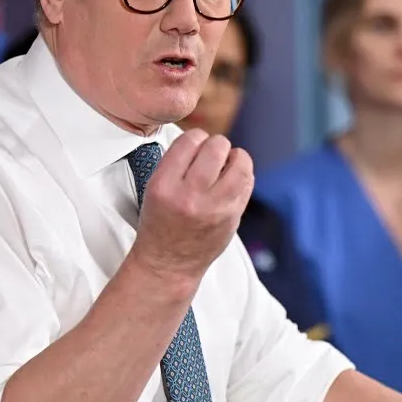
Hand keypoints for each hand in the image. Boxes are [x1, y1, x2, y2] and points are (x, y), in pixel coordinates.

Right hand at [130, 129, 253, 283]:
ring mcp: (216, 207)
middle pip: (216, 147)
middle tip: (212, 154)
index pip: (189, 141)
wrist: (169, 263)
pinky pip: (247, 182)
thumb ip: (176, 162)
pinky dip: (242, 174)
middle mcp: (190, 196)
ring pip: (240, 161)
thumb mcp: (153, 188)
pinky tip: (232, 179)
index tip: (196, 143)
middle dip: (216, 145)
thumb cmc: (160, 225)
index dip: (196, 138)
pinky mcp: (233, 216)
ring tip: (226, 164)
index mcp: (164, 186)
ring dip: (234, 157)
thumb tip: (202, 139)